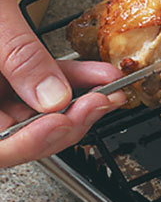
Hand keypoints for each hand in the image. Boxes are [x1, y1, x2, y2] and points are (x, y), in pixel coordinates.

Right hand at [0, 0, 125, 167]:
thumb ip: (18, 58)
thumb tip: (52, 99)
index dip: (29, 142)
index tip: (64, 123)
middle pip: (15, 131)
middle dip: (63, 123)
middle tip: (98, 106)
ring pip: (31, 108)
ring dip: (75, 100)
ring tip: (109, 90)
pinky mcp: (4, 64)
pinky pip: (35, 80)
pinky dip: (68, 77)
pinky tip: (98, 74)